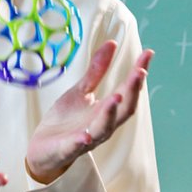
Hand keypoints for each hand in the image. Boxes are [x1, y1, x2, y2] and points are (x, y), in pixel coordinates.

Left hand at [25, 41, 153, 183]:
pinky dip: (82, 141)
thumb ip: (97, 71)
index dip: (138, 73)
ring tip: (117, 96)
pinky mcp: (68, 149)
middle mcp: (102, 125)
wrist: (42, 148)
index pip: (127, 90)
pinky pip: (77, 146)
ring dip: (111, 113)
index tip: (148, 54)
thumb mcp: (81, 91)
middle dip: (132, 91)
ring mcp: (87, 138)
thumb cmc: (66, 120)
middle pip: (123, 109)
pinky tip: (86, 135)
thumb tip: (112, 42)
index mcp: (107, 110)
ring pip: (104, 128)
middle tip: (140, 72)